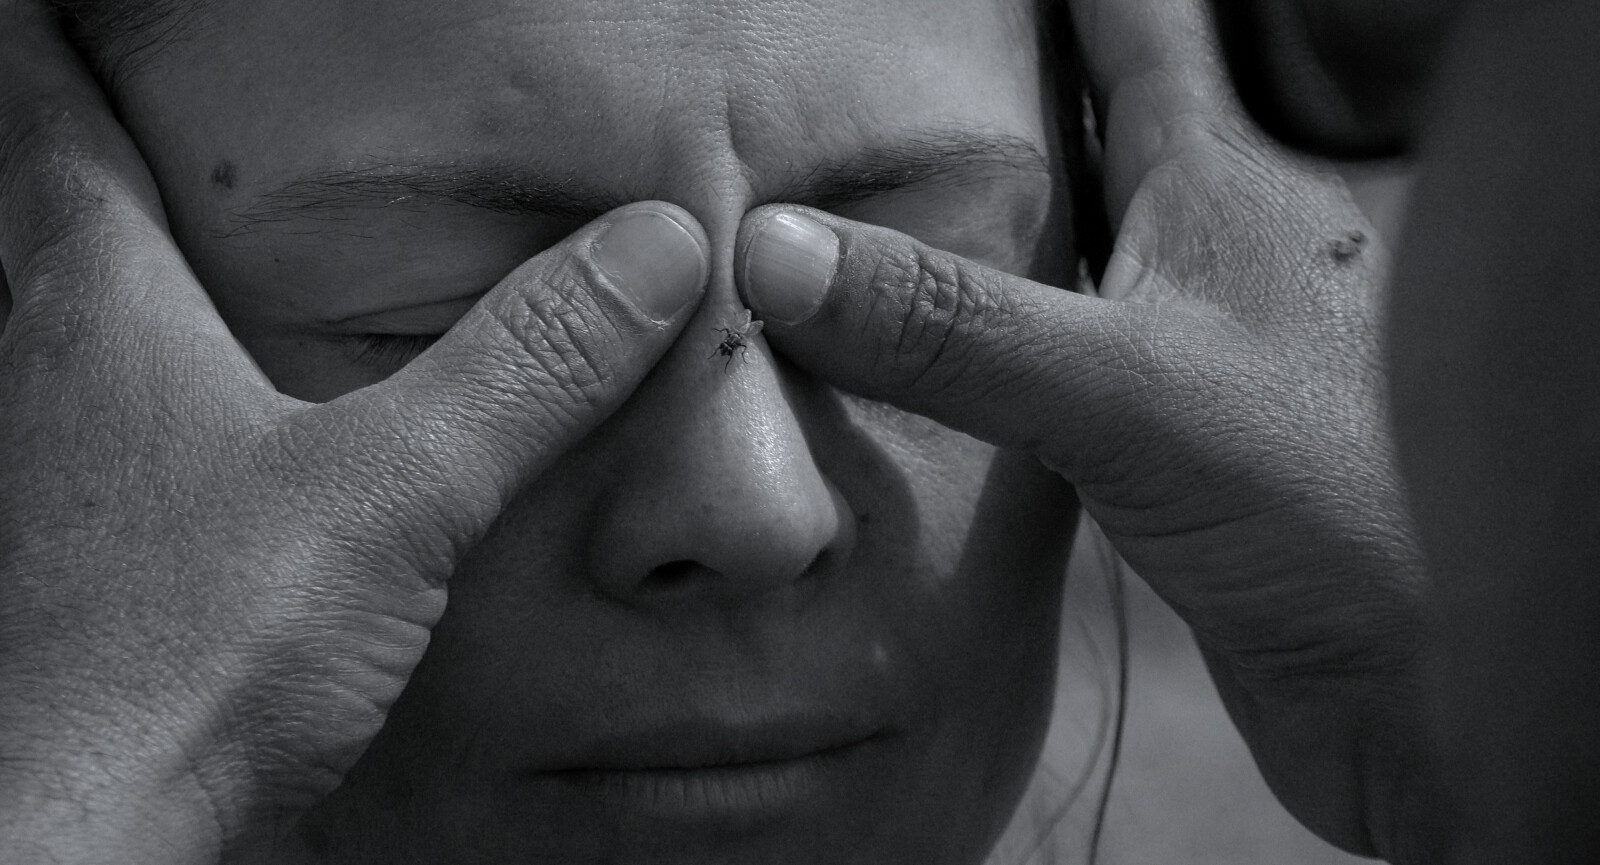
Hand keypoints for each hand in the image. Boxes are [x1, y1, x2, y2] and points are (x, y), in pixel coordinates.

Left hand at [0, 5, 706, 861]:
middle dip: (95, 140)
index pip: (38, 109)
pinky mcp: (91, 569)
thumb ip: (529, 365)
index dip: (53, 34)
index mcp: (96, 306)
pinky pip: (122, 439)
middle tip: (157, 100)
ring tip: (204, 244)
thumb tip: (657, 248)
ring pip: (73, 329)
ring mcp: (55, 478)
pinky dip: (169, 398)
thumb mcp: (395, 489)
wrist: (84, 844)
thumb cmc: (191, 652)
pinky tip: (239, 437)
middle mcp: (46, 372)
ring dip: (127, 272)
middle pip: (45, 209)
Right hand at [734, 0, 1435, 859]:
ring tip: (901, 193)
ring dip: (1004, 218)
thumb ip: (948, 325)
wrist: (1419, 683)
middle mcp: (1215, 241)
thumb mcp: (1119, 389)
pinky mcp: (1178, 434)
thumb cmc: (1329, 502)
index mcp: (1222, 178)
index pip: (1137, 22)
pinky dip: (1007, 335)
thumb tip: (775, 252)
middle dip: (1012, 86)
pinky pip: (1072, 350)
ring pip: (1085, 241)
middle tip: (907, 75)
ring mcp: (1198, 338)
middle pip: (1103, 122)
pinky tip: (957, 355)